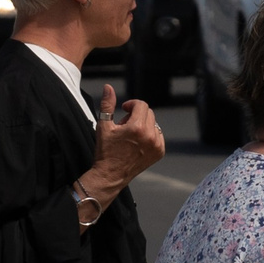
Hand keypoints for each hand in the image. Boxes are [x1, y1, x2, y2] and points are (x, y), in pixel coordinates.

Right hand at [82, 84, 165, 208]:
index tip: (124, 109)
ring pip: (154, 123)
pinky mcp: (159, 152)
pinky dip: (150, 134)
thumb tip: (108, 87)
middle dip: (136, 115)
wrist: (111, 175)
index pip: (141, 105)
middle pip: (148, 113)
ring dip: (143, 124)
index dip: (131, 105)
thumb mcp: (103, 126)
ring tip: (130, 135)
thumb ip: (107, 105)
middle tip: (124, 125)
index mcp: (137, 128)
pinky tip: (138, 142)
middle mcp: (150, 136)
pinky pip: (158, 135)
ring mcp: (157, 145)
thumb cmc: (105, 151)